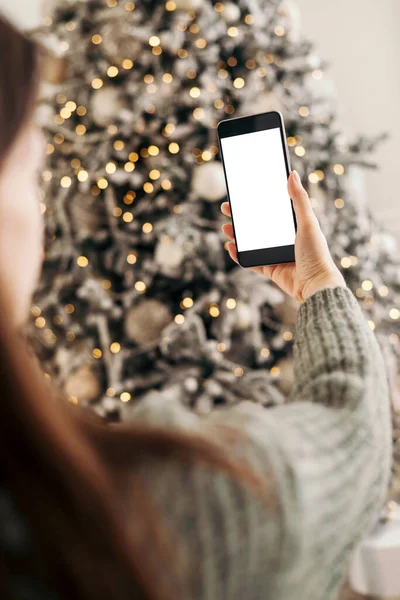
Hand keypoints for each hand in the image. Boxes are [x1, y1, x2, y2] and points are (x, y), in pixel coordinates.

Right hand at [221, 170, 345, 301]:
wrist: (315, 285)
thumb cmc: (316, 254)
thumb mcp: (308, 223)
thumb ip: (299, 200)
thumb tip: (292, 174)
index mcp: (293, 226)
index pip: (271, 210)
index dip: (256, 202)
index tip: (242, 194)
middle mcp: (284, 240)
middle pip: (257, 225)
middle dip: (241, 217)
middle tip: (226, 209)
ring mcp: (276, 255)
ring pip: (251, 243)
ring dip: (237, 235)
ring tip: (226, 228)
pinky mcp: (271, 270)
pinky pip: (251, 262)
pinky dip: (239, 256)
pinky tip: (231, 248)